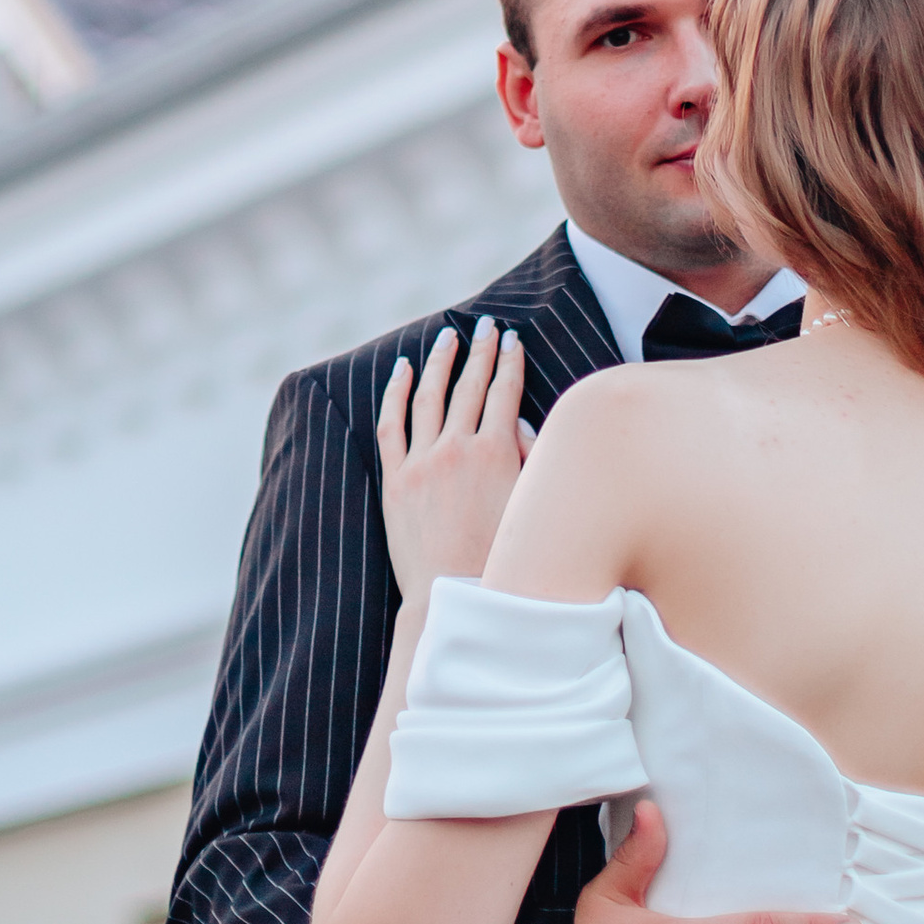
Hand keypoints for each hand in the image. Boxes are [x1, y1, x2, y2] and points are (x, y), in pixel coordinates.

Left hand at [376, 318, 528, 600]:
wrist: (455, 597)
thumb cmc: (503, 559)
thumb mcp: (531, 505)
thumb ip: (530, 458)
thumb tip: (518, 423)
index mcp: (497, 453)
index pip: (505, 392)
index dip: (510, 362)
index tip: (512, 339)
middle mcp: (458, 449)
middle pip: (471, 386)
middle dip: (481, 351)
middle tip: (487, 326)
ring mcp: (423, 462)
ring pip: (429, 396)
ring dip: (440, 362)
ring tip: (448, 337)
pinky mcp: (396, 480)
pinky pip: (392, 424)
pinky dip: (394, 393)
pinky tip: (400, 370)